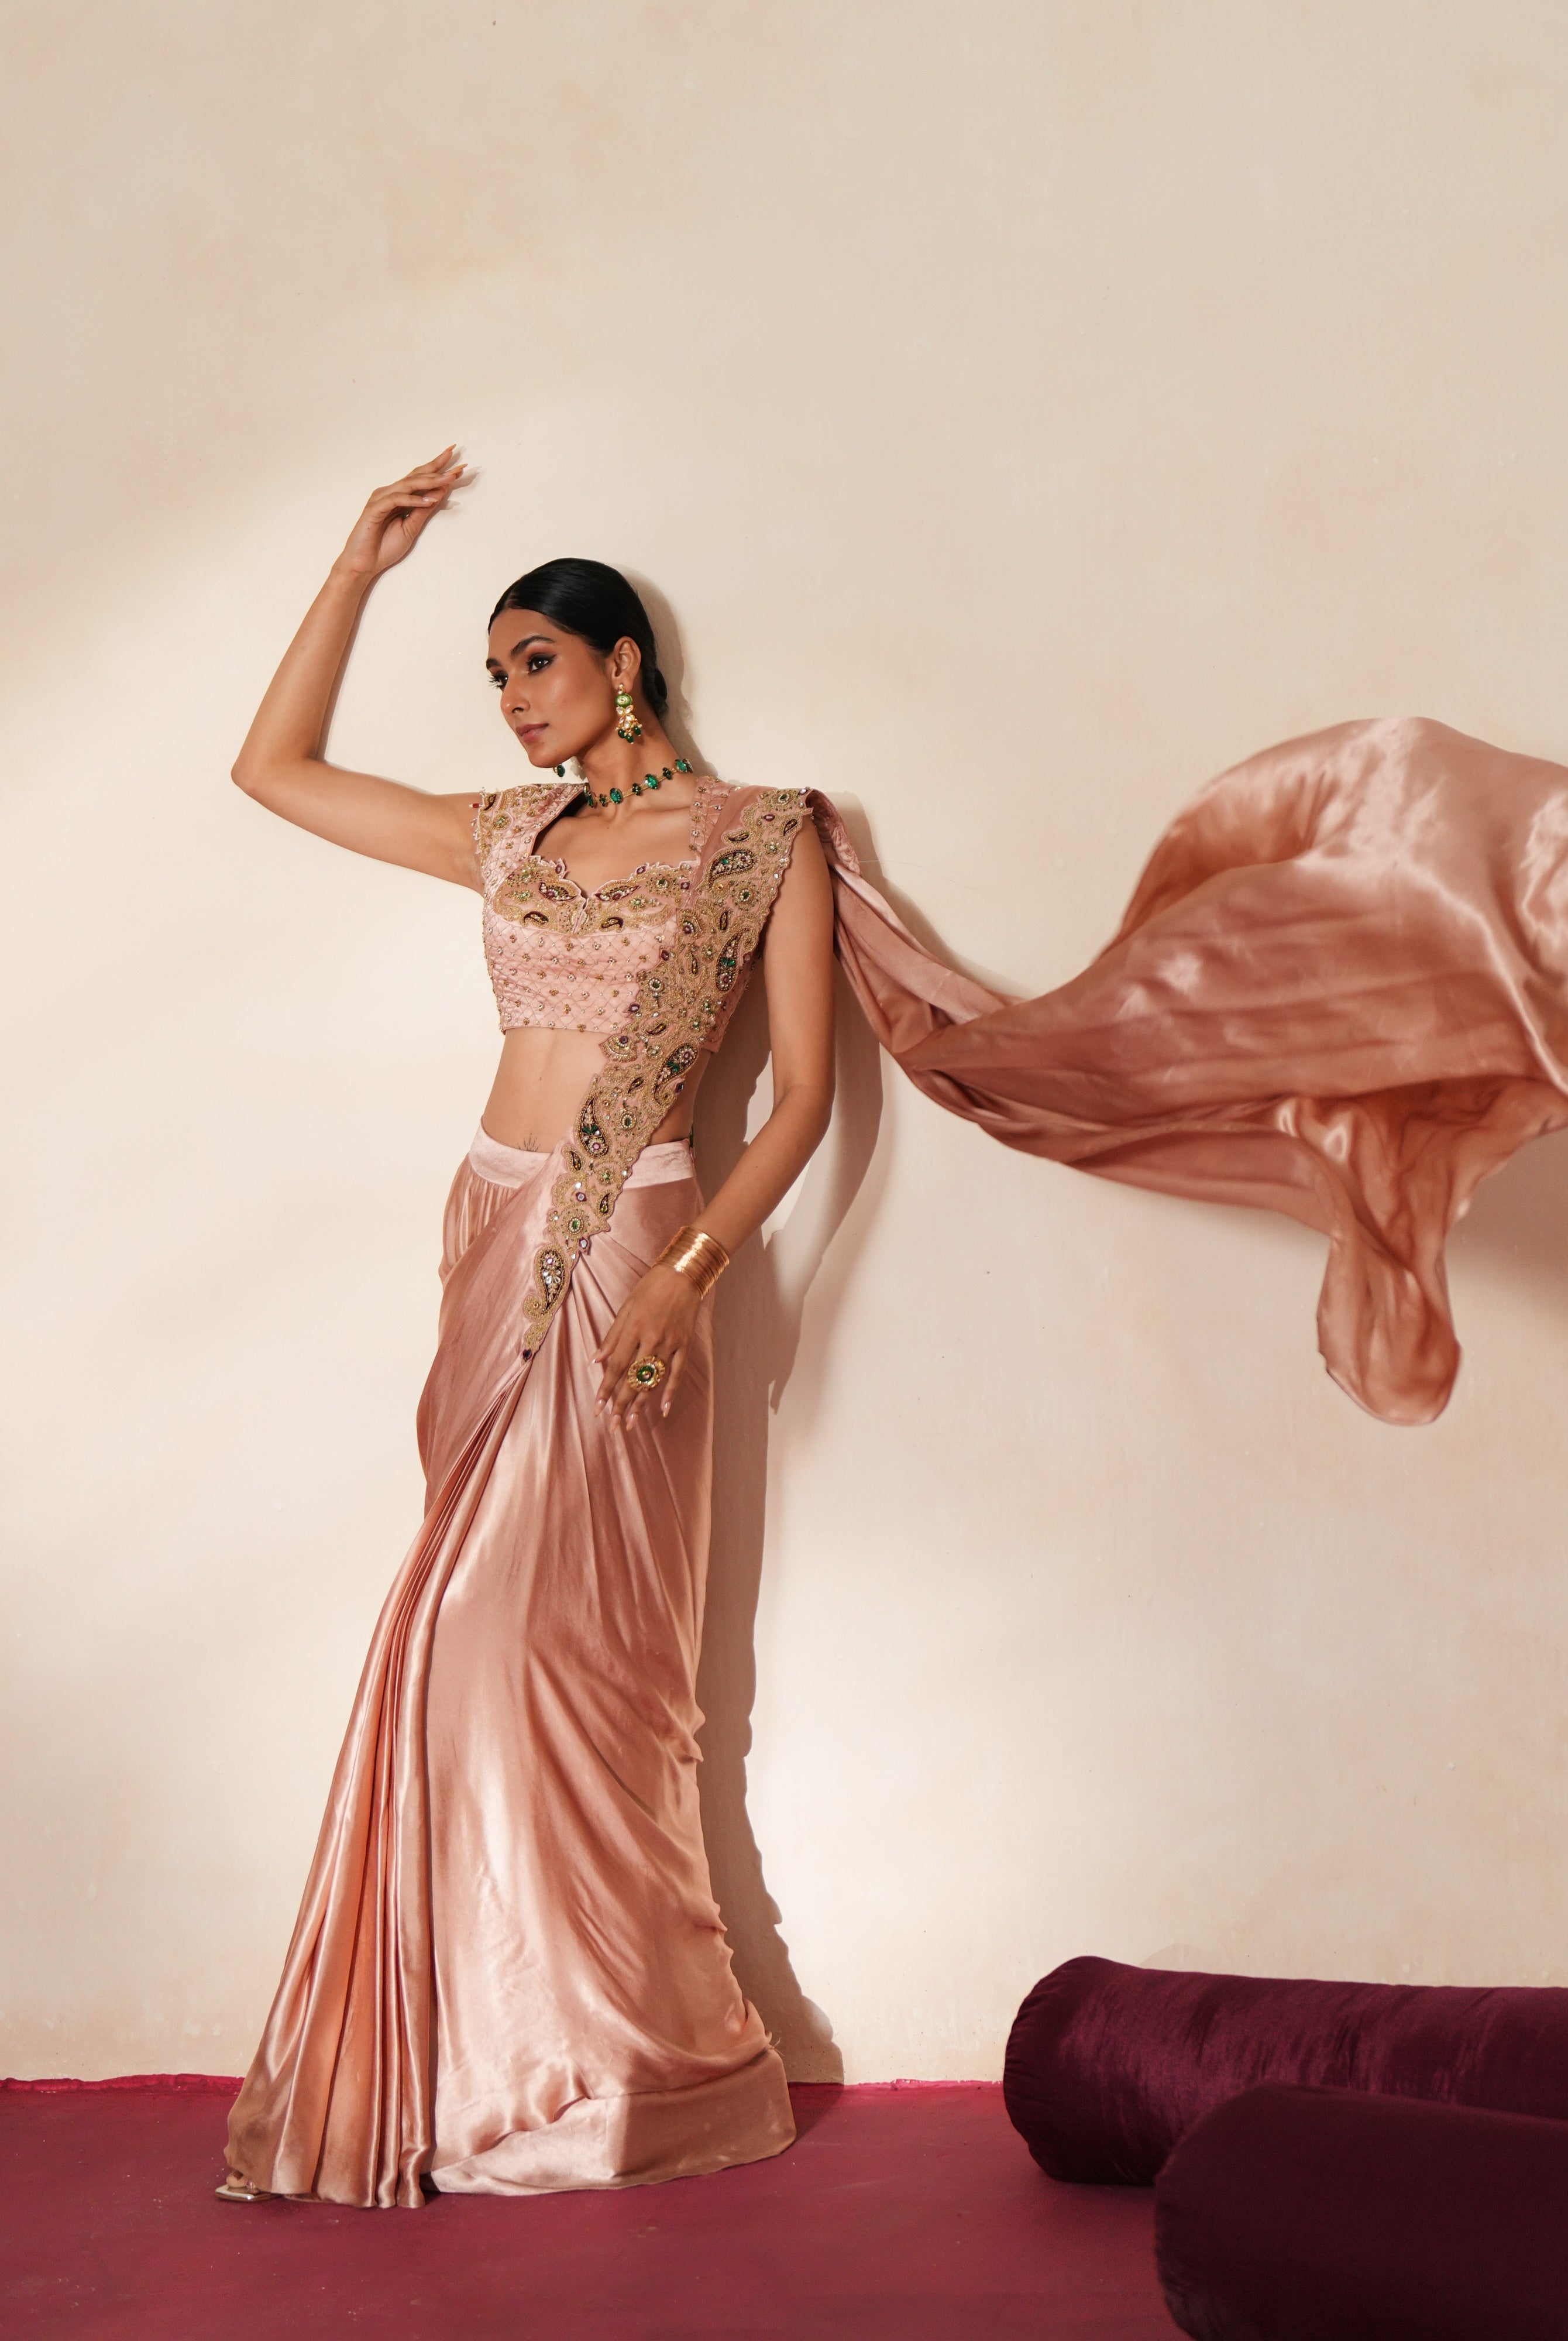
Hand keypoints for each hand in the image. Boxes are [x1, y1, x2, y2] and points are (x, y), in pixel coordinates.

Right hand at [332, 447, 467, 579]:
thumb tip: (439, 494)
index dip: (439, 471)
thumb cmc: (384, 547)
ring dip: (430, 482)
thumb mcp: (411, 528)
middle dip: (438, 469)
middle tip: (458, 465)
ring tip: (449, 479)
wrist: (364, 564)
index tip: (459, 467)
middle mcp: (390, 493)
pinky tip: (428, 501)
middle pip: (416, 476)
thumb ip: (423, 511)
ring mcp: (381, 499)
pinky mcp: (374, 509)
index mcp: (399, 497)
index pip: (421, 479)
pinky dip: (413, 500)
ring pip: (408, 484)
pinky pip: (396, 500)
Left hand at [593, 1265, 702, 1428]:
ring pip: (653, 1380)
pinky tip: (663, 1409)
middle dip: (620, 1403)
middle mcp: (651, 1339)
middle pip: (634, 1378)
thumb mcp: (626, 1308)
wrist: (683, 1273)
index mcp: (633, 1329)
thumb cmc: (650, 1288)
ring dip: (641, 1403)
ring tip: (630, 1423)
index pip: (617, 1366)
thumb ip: (611, 1336)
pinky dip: (670, 1392)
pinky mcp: (685, 1345)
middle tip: (612, 1425)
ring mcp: (670, 1344)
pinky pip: (678, 1373)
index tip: (597, 1407)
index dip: (606, 1388)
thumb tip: (595, 1361)